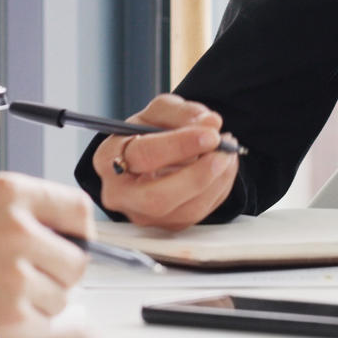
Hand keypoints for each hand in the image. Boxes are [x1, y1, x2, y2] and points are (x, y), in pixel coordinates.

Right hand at [0, 174, 90, 327]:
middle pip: (75, 263)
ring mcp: (14, 274)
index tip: (64, 247)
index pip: (78, 212)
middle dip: (54, 277)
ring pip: (60, 301)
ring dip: (35, 308)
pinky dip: (18, 333)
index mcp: (8, 192)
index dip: (74, 235)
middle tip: (16, 284)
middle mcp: (17, 228)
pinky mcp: (8, 317)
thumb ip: (17, 218)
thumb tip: (64, 241)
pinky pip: (39, 330)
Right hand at [91, 95, 235, 231]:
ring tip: (229, 152)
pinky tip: (224, 167)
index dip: (180, 145)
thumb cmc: (148, 134)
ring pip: (185, 210)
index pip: (142, 155)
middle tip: (224, 151)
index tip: (210, 134)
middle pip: (158, 198)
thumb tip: (210, 123)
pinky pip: (199, 213)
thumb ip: (182, 112)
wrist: (148, 157)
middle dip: (198, 175)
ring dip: (217, 181)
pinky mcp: (166, 225)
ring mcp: (142, 215)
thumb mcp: (158, 113)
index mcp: (108, 159)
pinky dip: (219, 188)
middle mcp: (119, 194)